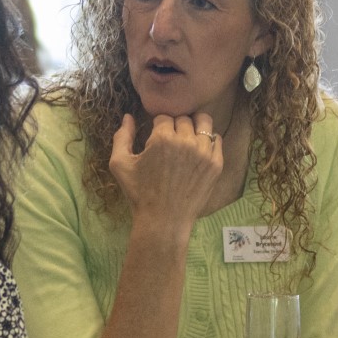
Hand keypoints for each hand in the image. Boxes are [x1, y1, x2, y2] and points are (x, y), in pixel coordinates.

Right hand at [108, 113, 223, 226]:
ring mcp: (204, 152)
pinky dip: (208, 141)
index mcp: (162, 138)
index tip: (155, 137)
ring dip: (194, 128)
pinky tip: (198, 151)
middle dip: (175, 126)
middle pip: (184, 118)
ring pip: (204, 123)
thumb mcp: (120, 164)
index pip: (163, 117)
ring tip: (187, 139)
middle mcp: (186, 141)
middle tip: (170, 141)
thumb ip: (121, 137)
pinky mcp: (216, 164)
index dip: (157, 125)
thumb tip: (128, 116)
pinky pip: (217, 140)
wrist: (164, 221)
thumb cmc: (139, 194)